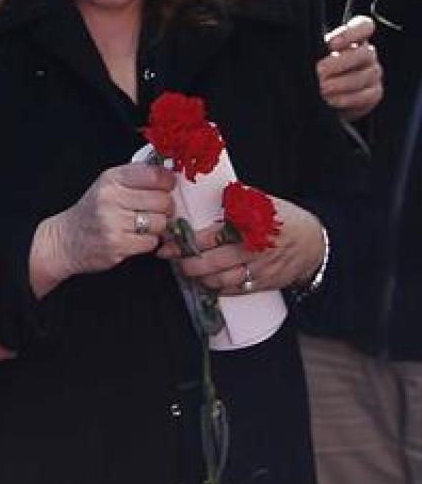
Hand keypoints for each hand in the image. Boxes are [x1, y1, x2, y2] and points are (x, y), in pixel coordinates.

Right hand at [29, 163, 173, 297]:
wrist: (66, 239)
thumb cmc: (93, 211)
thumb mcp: (108, 185)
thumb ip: (135, 177)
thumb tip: (170, 171)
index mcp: (111, 179)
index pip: (155, 175)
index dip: (167, 182)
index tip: (167, 187)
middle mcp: (111, 197)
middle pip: (163, 200)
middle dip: (164, 208)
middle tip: (154, 211)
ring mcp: (113, 222)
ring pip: (160, 222)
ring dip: (156, 227)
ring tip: (142, 226)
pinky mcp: (117, 244)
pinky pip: (151, 242)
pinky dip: (147, 242)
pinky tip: (134, 238)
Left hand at [159, 197, 326, 295]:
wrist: (315, 242)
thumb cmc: (282, 218)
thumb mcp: (260, 202)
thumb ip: (233, 201)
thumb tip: (201, 192)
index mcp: (250, 226)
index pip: (210, 236)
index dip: (185, 241)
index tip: (168, 240)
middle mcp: (254, 250)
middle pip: (210, 262)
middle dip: (185, 262)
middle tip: (170, 256)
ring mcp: (259, 270)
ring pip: (219, 280)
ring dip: (198, 277)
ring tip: (185, 268)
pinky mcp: (263, 284)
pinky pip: (233, 291)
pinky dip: (215, 288)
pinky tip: (204, 280)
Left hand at [319, 15, 382, 120]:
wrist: (319, 94)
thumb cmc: (313, 68)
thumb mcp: (311, 54)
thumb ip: (313, 47)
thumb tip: (302, 46)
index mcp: (354, 38)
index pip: (364, 26)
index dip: (350, 33)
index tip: (330, 43)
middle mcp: (367, 54)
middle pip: (365, 53)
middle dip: (340, 62)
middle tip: (319, 70)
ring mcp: (372, 73)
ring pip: (367, 75)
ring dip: (342, 83)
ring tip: (322, 87)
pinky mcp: (373, 93)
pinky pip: (367, 95)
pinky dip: (348, 99)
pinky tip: (332, 100)